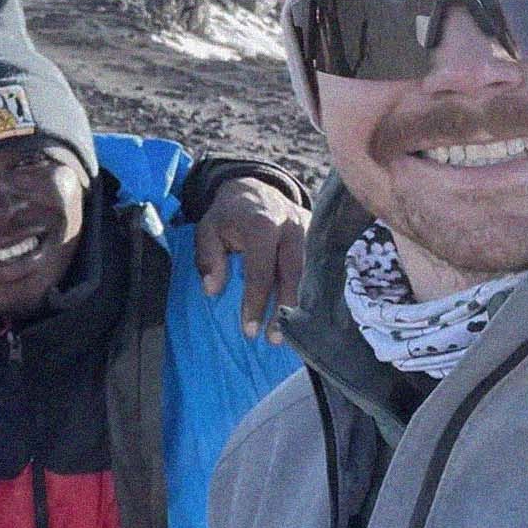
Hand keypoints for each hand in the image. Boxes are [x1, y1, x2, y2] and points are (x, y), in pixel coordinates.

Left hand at [193, 177, 308, 343]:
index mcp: (262, 224)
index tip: (250, 330)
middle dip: (285, 310)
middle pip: (293, 275)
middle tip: (274, 339)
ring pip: (311, 274)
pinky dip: (314, 292)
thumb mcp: (207, 230)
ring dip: (302, 306)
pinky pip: (320, 267)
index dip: (256, 302)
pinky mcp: (320, 235)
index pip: (261, 271)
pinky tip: (308, 316)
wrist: (255, 187)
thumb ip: (208, 257)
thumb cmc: (229, 216)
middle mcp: (292, 226)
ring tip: (292, 335)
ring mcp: (311, 230)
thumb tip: (212, 290)